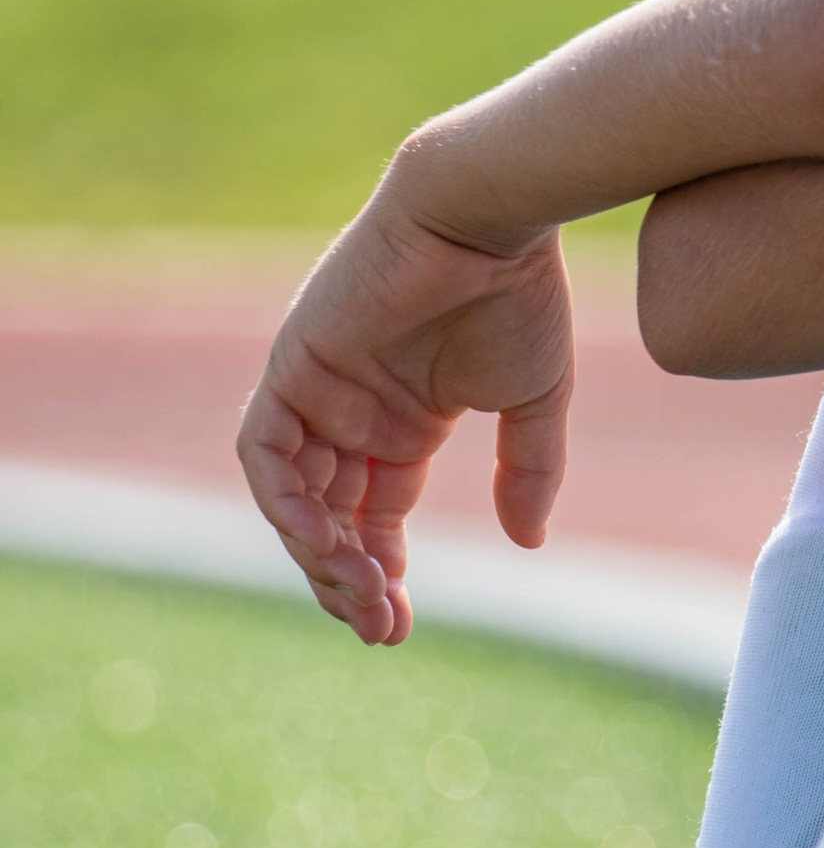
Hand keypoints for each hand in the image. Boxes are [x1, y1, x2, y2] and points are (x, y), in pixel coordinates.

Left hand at [236, 191, 576, 644]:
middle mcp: (352, 413)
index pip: (376, 517)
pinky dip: (285, 499)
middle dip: (349, 580)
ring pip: (294, 496)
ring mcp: (317, 391)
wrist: (487, 220)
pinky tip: (322, 540)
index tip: (400, 624)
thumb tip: (529, 544)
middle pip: (330, 519)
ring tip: (360, 594)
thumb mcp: (535, 401)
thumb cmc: (517, 295)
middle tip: (381, 626)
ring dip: (317, 553)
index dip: (384, 573)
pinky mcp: (292, 367)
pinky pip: (265, 450)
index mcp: (405, 423)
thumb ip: (528, 471)